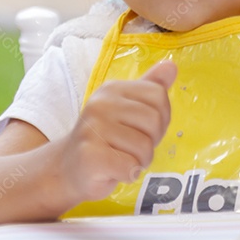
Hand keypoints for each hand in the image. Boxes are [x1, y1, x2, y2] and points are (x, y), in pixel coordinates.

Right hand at [60, 61, 176, 203]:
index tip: (143, 130)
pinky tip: (114, 171)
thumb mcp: (128, 110)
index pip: (158, 96)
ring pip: (144, 148)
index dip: (161, 119)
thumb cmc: (106, 139)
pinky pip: (130, 166)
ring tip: (121, 159)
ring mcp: (92, 129)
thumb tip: (171, 65)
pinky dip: (128, 174)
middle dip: (151, 142)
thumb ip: (150, 87)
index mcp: (113, 89)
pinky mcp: (90, 156)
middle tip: (131, 148)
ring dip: (139, 161)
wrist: (68, 168)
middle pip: (154, 122)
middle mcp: (101, 104)